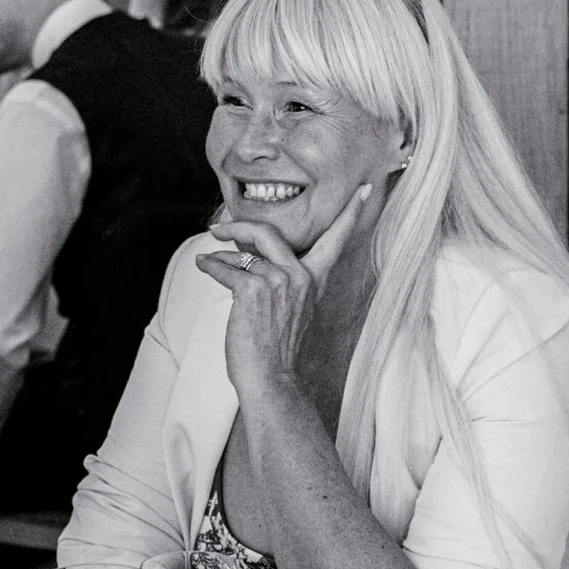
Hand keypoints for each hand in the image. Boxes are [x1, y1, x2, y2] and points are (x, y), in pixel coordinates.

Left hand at [194, 184, 371, 396]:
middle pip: (270, 231)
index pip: (336, 241)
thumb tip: (249, 255)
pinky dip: (210, 266)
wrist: (271, 378)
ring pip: (243, 249)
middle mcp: (301, 277)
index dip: (350, 213)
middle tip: (219, 228)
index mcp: (314, 281)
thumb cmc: (276, 349)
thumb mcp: (291, 309)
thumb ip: (282, 281)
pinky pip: (225, 268)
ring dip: (219, 252)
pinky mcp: (253, 290)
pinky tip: (203, 266)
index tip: (364, 190)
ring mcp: (278, 282)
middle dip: (240, 226)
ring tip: (208, 256)